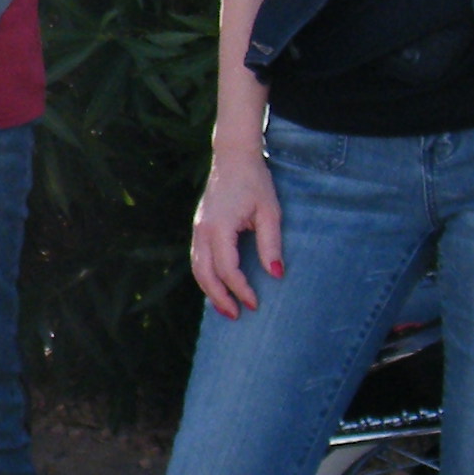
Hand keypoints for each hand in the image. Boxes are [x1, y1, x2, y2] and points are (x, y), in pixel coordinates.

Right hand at [188, 144, 282, 320]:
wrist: (232, 158)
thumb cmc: (254, 182)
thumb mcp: (269, 212)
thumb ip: (271, 244)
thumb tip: (276, 274)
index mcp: (219, 227)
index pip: (228, 269)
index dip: (242, 289)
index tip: (256, 303)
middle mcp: (202, 231)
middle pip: (205, 274)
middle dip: (220, 298)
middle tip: (236, 316)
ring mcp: (197, 229)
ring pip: (197, 268)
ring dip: (209, 290)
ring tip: (225, 308)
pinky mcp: (198, 228)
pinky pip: (197, 259)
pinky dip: (205, 276)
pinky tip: (217, 286)